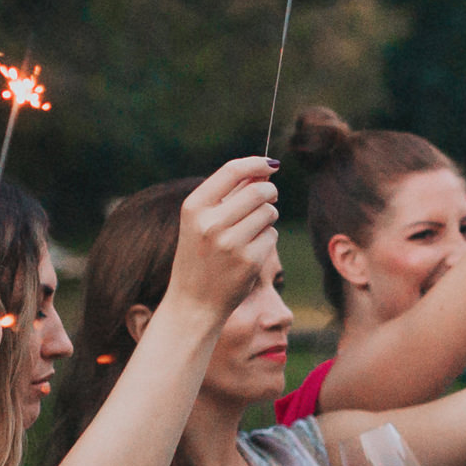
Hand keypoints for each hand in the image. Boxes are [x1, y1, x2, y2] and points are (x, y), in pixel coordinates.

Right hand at [163, 157, 286, 318]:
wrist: (193, 302)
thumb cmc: (200, 256)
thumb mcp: (201, 222)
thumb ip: (229, 195)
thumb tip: (264, 170)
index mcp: (194, 207)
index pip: (232, 171)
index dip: (256, 163)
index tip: (271, 164)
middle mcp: (210, 223)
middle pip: (258, 191)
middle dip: (269, 192)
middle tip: (269, 198)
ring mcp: (230, 243)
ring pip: (269, 213)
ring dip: (268, 218)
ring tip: (250, 231)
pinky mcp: (249, 261)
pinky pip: (271, 236)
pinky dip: (267, 240)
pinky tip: (250, 252)